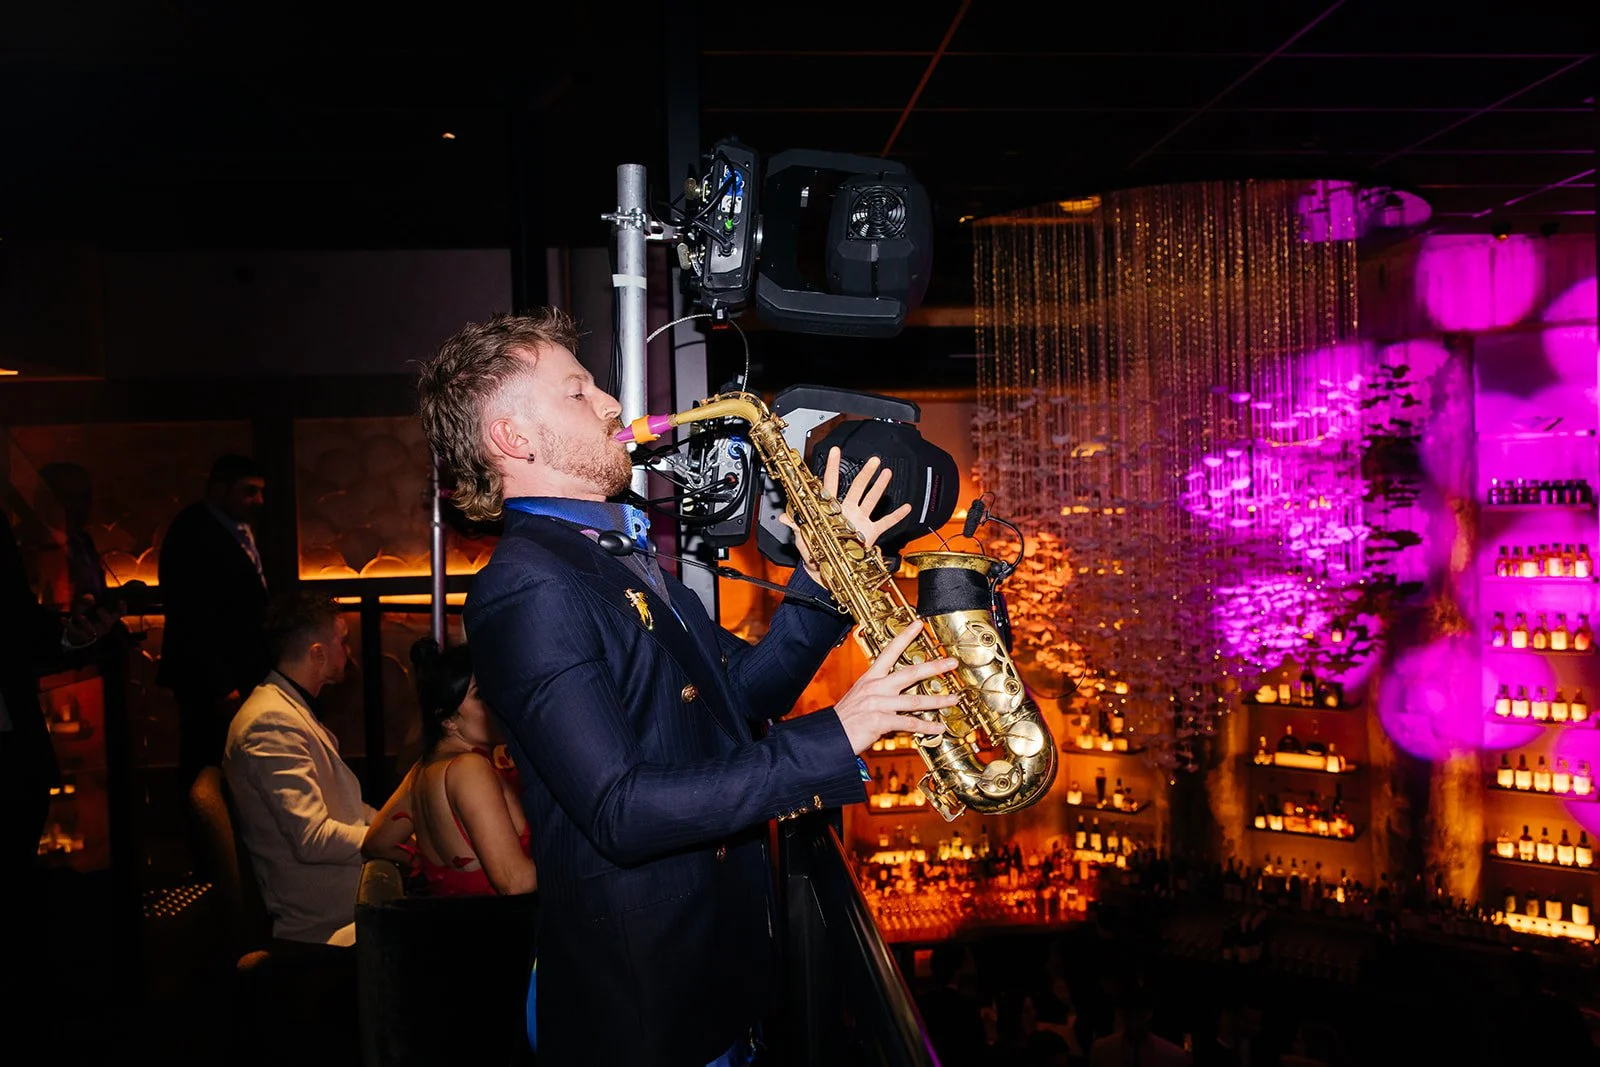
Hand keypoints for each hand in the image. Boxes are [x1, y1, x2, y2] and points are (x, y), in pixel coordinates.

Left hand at [782, 447, 913, 582]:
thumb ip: (797, 527)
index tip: (835, 451)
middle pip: (857, 487)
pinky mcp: (869, 533)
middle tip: (873, 459)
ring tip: (887, 472)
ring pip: (871, 499)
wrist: (828, 572)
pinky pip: (885, 522)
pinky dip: (896, 516)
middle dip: (865, 473)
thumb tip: (784, 517)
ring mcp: (859, 521)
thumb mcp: (804, 540)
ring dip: (880, 486)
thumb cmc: (814, 554)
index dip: (831, 467)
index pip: (830, 484)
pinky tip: (905, 507)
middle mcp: (846, 511)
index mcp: (830, 510)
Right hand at [833, 621, 957, 753]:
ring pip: (915, 699)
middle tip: (952, 662)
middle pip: (910, 672)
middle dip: (934, 667)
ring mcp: (878, 703)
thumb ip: (880, 692)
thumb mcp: (860, 697)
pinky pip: (909, 722)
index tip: (918, 624)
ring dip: (938, 700)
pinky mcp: (880, 720)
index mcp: (870, 678)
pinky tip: (938, 727)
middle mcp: (875, 687)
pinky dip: (926, 726)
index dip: (905, 636)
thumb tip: (898, 693)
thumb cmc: (846, 718)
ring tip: (954, 699)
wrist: (831, 735)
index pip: (889, 651)